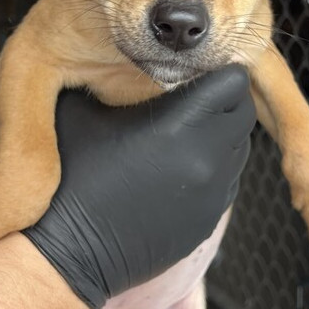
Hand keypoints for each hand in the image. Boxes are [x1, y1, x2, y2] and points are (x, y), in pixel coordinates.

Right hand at [24, 64, 255, 308]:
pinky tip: (175, 169)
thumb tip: (142, 56)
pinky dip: (212, 169)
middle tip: (191, 98)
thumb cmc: (67, 179)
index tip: (197, 71)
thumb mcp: (81, 110)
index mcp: (179, 125)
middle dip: (224, 101)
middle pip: (244, 113)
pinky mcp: (206, 221)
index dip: (218, 71)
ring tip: (181, 134)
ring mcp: (211, 195)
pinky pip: (227, 183)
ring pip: (239, 149)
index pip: (234, 82)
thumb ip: (116, 76)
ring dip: (220, 135)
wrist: (65, 253)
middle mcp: (206, 160)